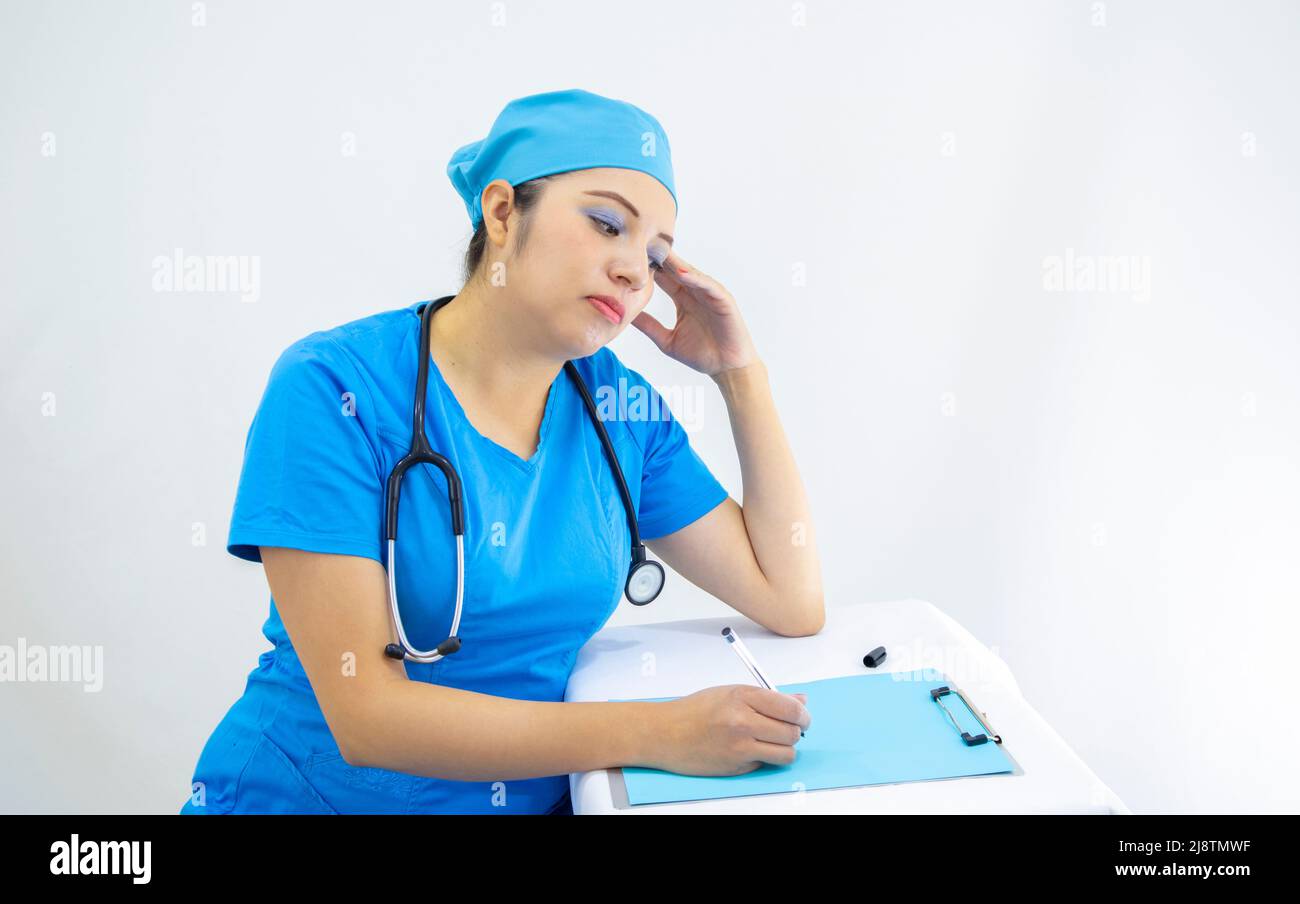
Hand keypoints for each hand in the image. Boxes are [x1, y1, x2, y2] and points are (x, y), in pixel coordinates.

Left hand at [632, 250, 760, 378]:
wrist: (726, 367)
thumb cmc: (702, 354)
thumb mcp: (667, 340)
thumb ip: (649, 326)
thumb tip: (626, 316)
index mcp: (683, 299)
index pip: (664, 278)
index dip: (649, 268)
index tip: (631, 256)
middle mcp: (695, 292)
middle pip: (676, 270)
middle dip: (661, 257)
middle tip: (643, 241)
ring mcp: (709, 294)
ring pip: (691, 274)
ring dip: (676, 263)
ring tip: (660, 251)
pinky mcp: (723, 300)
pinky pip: (708, 286)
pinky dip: (696, 279)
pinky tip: (683, 273)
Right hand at [641, 685, 810, 775]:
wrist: (665, 733)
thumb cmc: (695, 710)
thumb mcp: (730, 692)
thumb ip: (767, 697)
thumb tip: (800, 701)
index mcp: (742, 697)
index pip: (790, 708)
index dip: (802, 714)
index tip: (802, 716)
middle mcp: (742, 722)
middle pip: (792, 732)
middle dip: (796, 731)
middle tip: (789, 728)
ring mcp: (740, 747)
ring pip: (786, 754)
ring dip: (785, 749)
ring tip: (773, 741)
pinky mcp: (737, 767)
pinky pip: (766, 764)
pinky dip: (765, 758)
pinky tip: (751, 749)